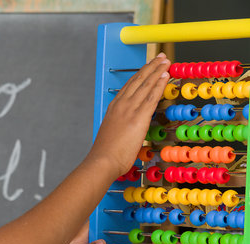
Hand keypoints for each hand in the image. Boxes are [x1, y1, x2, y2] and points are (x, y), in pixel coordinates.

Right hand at [87, 53, 170, 179]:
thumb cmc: (106, 153)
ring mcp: (129, 109)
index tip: (149, 67)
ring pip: (145, 85)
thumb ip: (120, 126)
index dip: (141, 74)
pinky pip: (152, 96)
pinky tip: (165, 76)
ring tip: (166, 61)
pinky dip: (159, 84)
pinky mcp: (138, 117)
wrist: (103, 160)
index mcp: (113, 108)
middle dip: (150, 67)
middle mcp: (120, 105)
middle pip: (138, 80)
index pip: (129, 86)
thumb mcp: (111, 133)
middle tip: (160, 57)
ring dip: (157, 71)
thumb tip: (127, 129)